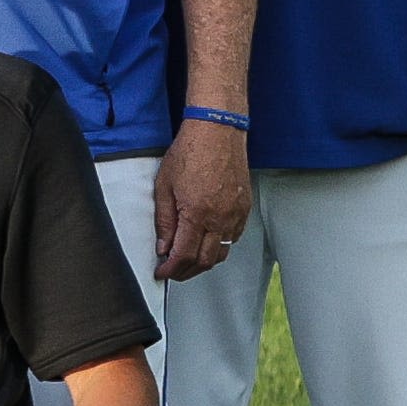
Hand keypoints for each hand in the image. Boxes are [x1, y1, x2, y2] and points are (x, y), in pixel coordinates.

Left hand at [155, 120, 252, 282]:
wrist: (217, 132)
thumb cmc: (189, 153)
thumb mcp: (164, 186)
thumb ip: (164, 221)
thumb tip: (163, 247)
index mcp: (197, 214)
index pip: (184, 255)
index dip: (171, 270)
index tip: (161, 273)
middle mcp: (220, 219)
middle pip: (205, 261)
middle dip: (186, 272)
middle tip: (172, 272)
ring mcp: (235, 215)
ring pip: (222, 252)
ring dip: (204, 262)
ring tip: (187, 261)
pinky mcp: (244, 208)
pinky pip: (233, 237)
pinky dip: (219, 246)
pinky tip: (206, 242)